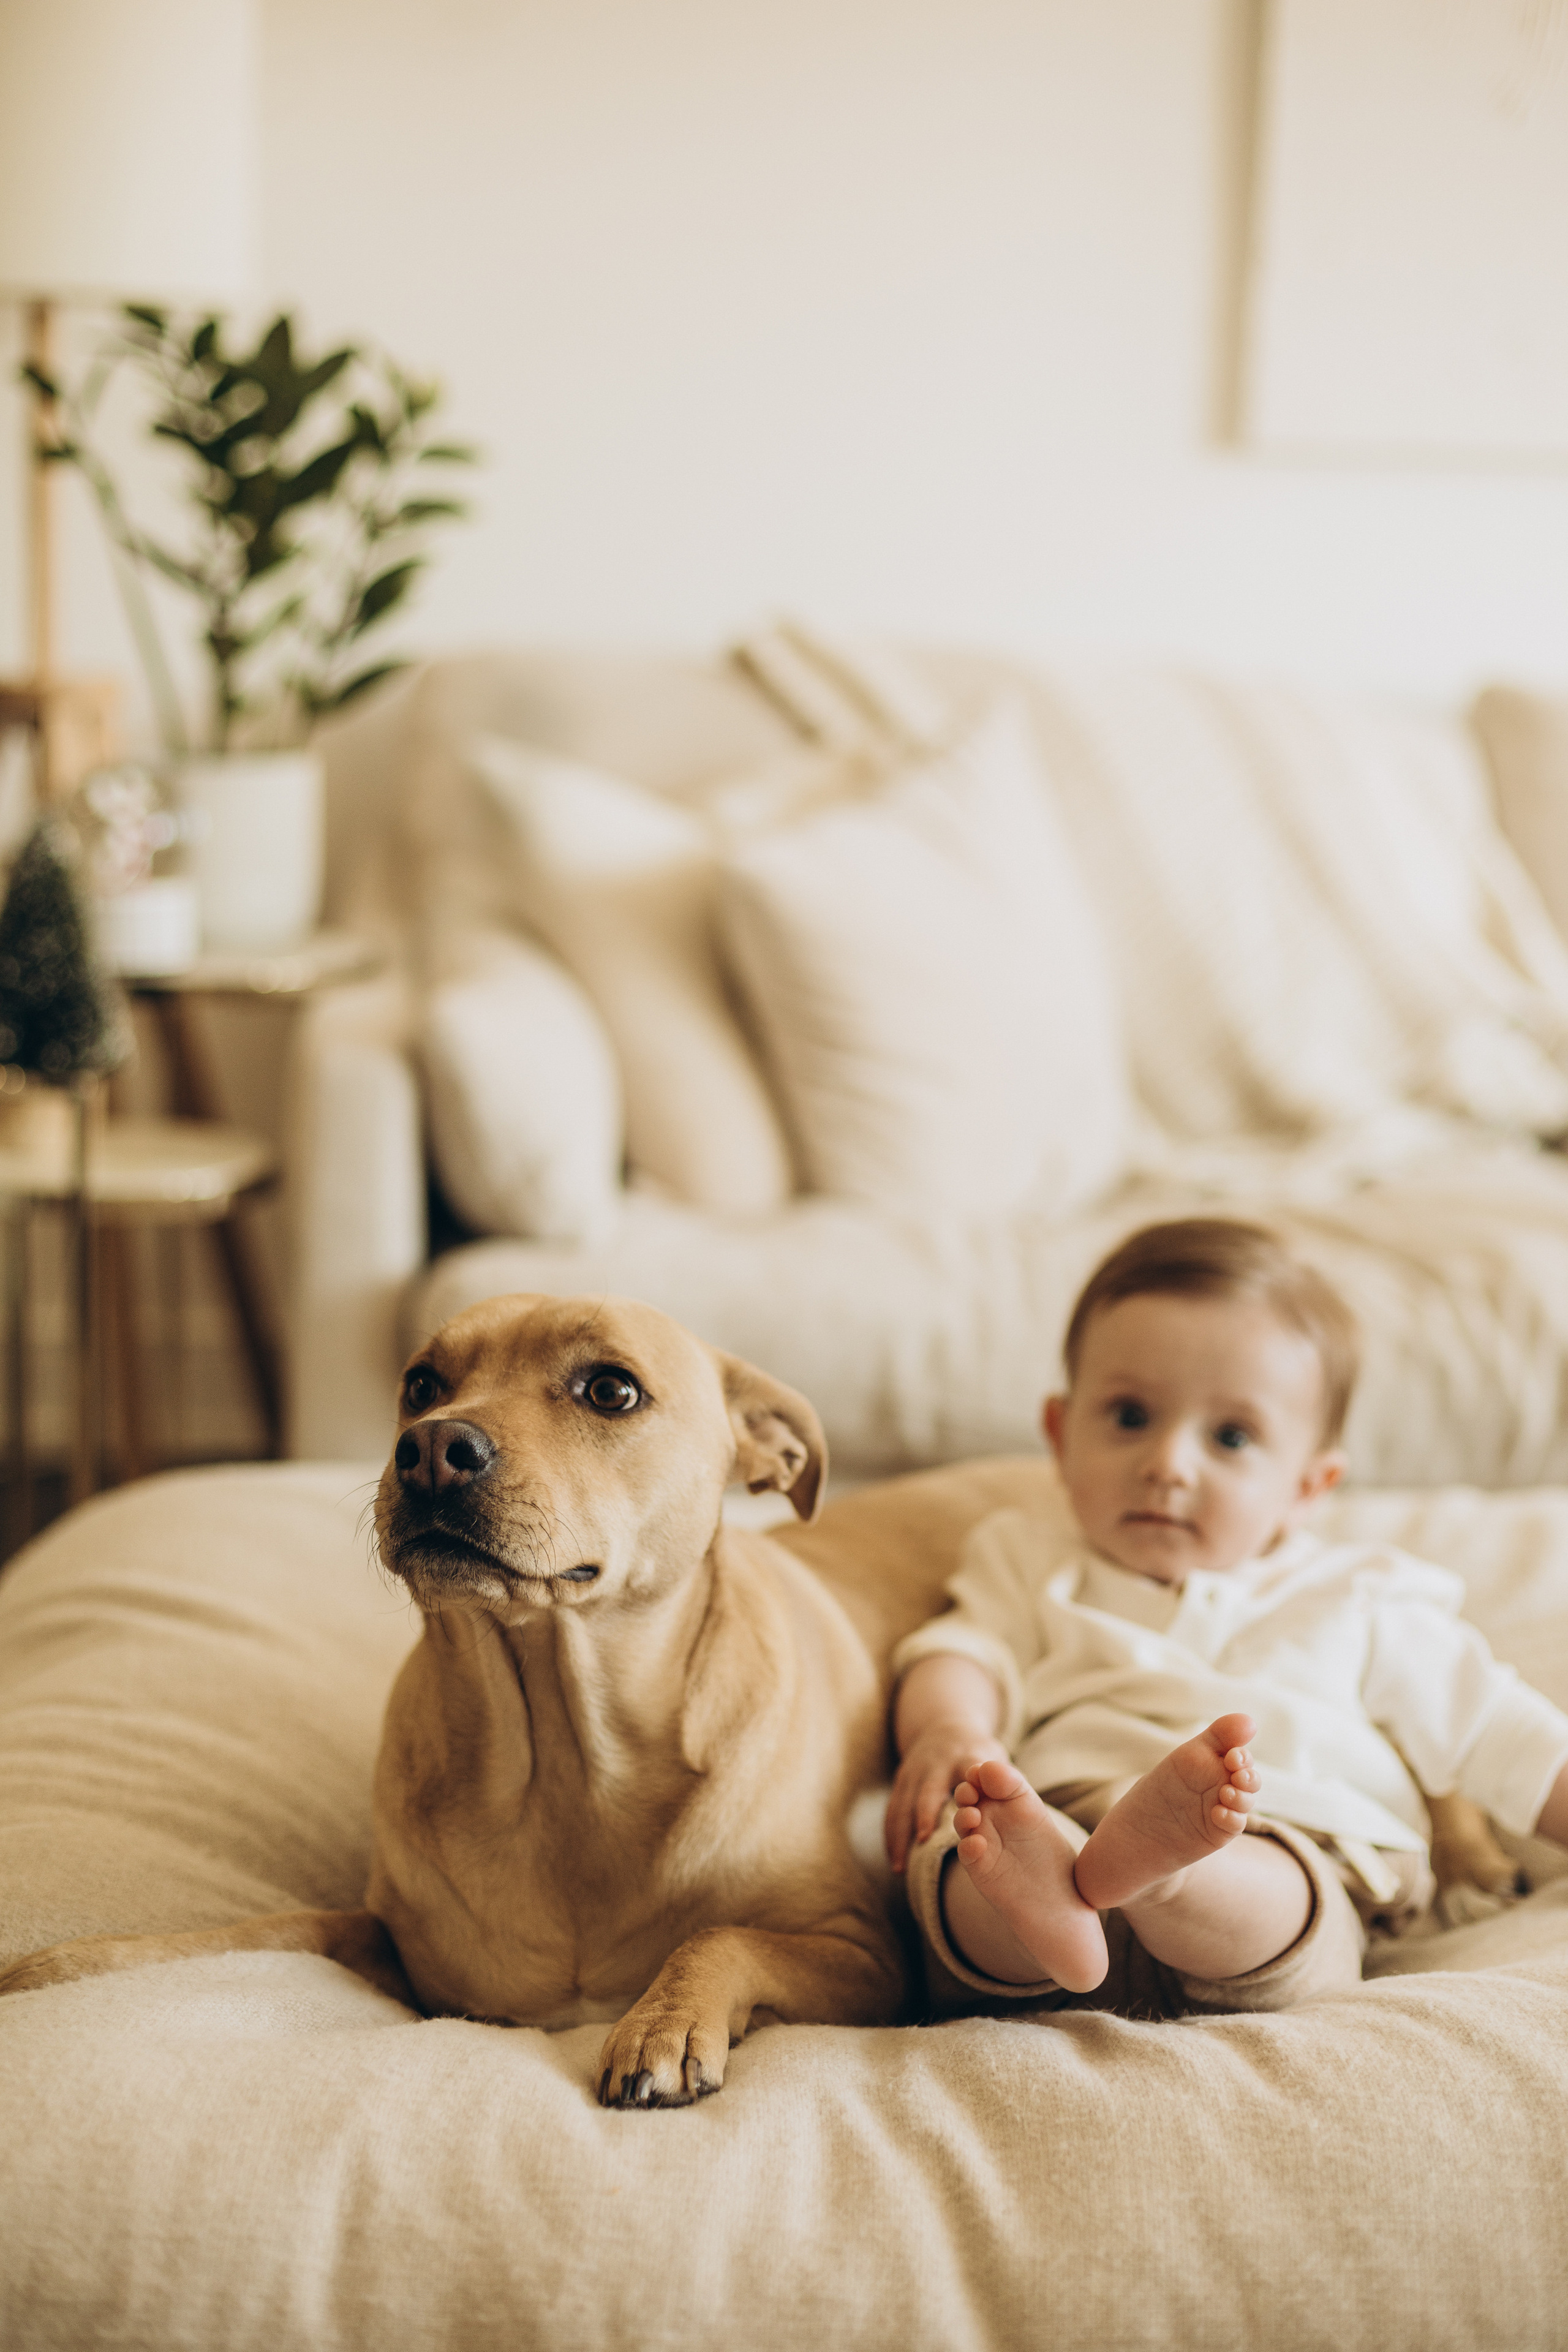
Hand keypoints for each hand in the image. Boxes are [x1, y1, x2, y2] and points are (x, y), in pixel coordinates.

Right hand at [884, 1721, 1010, 1873]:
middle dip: (926, 1811)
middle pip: (930, 1788)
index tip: (969, 1815)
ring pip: (904, 1803)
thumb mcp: (996, 1759)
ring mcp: (915, 1771)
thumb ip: (1007, 1780)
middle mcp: (938, 1763)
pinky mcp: (902, 1781)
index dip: (968, 1790)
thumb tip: (1010, 1794)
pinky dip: (892, 1837)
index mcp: (968, 1757)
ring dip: (902, 1833)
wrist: (945, 1727)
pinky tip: (896, 1863)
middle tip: (925, 1839)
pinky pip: (893, 1811)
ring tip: (902, 1865)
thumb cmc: (979, 1754)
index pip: (969, 1772)